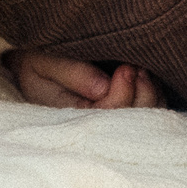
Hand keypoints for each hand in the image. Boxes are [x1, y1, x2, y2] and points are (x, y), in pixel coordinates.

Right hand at [6, 50, 164, 109]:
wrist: (32, 63)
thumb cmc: (35, 62)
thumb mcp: (41, 63)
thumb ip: (70, 73)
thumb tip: (104, 87)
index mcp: (72, 118)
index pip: (107, 116)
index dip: (122, 94)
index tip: (125, 67)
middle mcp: (93, 125)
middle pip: (132, 123)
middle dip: (142, 94)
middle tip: (137, 66)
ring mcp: (110, 122)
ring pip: (145, 120)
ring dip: (151, 95)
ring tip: (143, 70)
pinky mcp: (122, 112)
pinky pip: (149, 113)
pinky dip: (154, 95)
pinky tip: (146, 77)